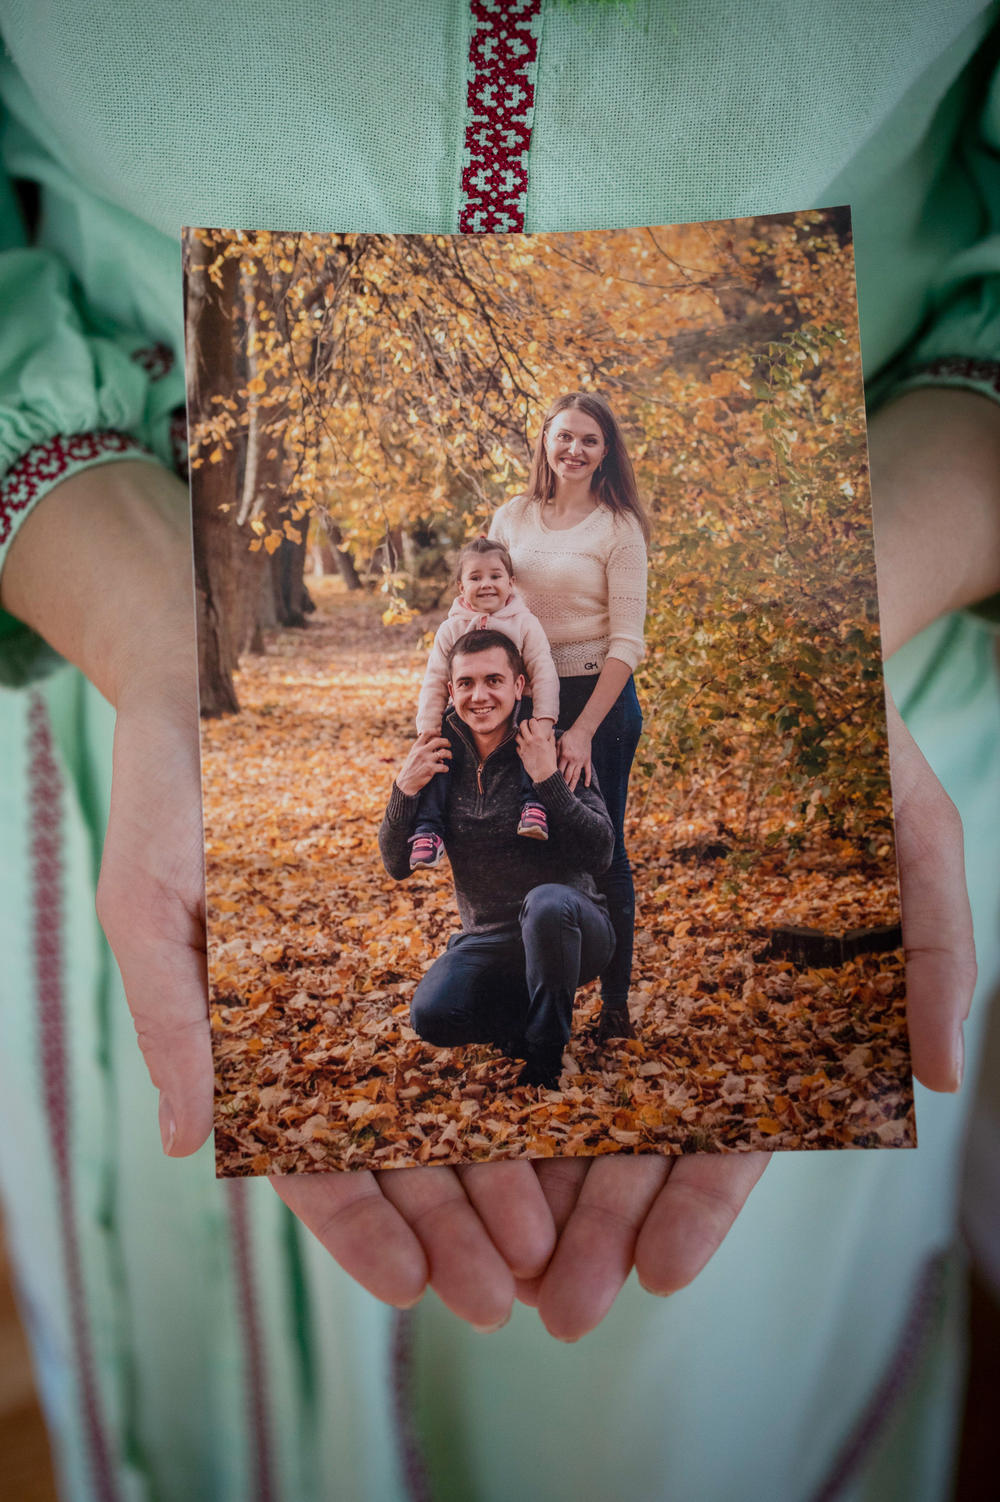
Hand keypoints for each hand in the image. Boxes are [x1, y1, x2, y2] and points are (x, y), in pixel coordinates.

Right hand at [2, 462, 556, 1328]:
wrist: (215, 695)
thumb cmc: (171, 804)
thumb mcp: (153, 906)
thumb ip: (173, 1020)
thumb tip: (181, 1141)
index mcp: (255, 1044)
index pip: (305, 1156)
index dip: (359, 1228)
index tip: (411, 1289)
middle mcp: (325, 1027)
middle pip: (394, 1147)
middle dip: (448, 1220)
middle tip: (511, 1283)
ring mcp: (377, 984)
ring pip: (445, 1101)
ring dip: (492, 1172)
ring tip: (549, 1234)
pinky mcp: (426, 932)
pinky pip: (477, 1014)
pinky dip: (512, 1072)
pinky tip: (561, 1117)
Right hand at [395, 731, 450, 796]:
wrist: (406, 782)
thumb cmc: (410, 768)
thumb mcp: (412, 755)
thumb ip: (421, 749)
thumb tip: (435, 746)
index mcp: (416, 747)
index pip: (426, 733)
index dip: (435, 731)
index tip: (439, 733)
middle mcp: (422, 751)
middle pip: (438, 741)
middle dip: (446, 742)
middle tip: (448, 745)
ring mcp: (426, 760)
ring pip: (444, 752)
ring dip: (449, 754)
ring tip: (450, 756)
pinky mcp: (430, 769)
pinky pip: (444, 766)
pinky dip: (446, 768)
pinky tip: (445, 769)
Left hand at [509, 394, 989, 1341]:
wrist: (775, 637)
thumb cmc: (855, 744)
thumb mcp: (917, 835)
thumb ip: (933, 948)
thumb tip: (940, 1076)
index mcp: (772, 1003)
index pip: (747, 1124)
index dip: (706, 1201)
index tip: (658, 1271)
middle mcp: (695, 990)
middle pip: (647, 1127)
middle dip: (605, 1218)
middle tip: (558, 1306)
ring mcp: (628, 948)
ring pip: (579, 1084)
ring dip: (544, 1174)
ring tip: (500, 1259)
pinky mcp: (569, 899)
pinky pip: (527, 994)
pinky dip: (501, 1069)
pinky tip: (460, 1131)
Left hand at [516, 716, 558, 781]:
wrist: (544, 774)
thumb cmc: (550, 761)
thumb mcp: (552, 748)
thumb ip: (551, 738)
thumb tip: (551, 731)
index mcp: (539, 737)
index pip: (532, 723)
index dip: (532, 720)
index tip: (533, 721)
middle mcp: (530, 741)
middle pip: (522, 726)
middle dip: (523, 723)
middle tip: (525, 723)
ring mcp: (524, 747)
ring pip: (517, 735)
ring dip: (519, 733)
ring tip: (522, 733)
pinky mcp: (521, 754)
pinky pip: (517, 746)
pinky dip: (519, 744)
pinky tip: (522, 744)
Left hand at [556, 721, 592, 790]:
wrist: (582, 731)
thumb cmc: (569, 736)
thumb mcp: (559, 743)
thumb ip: (554, 753)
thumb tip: (549, 763)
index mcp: (564, 756)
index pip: (559, 770)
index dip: (555, 779)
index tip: (552, 785)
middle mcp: (573, 760)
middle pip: (567, 776)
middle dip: (564, 785)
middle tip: (560, 793)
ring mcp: (581, 761)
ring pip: (576, 776)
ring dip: (573, 785)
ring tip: (570, 793)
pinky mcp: (587, 760)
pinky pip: (587, 771)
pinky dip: (587, 779)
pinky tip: (586, 785)